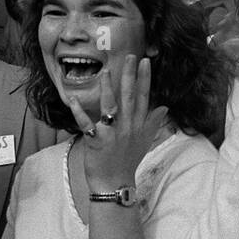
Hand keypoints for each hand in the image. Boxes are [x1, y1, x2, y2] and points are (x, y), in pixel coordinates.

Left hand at [68, 55, 168, 189]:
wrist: (115, 182)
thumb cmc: (129, 160)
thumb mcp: (145, 140)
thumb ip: (154, 121)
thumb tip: (165, 107)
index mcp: (138, 124)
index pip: (143, 97)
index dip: (144, 79)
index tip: (145, 61)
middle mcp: (128, 126)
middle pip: (129, 97)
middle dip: (130, 76)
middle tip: (130, 56)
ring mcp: (113, 133)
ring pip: (111, 107)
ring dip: (107, 89)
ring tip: (105, 72)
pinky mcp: (97, 140)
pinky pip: (87, 124)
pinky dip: (79, 113)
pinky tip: (73, 100)